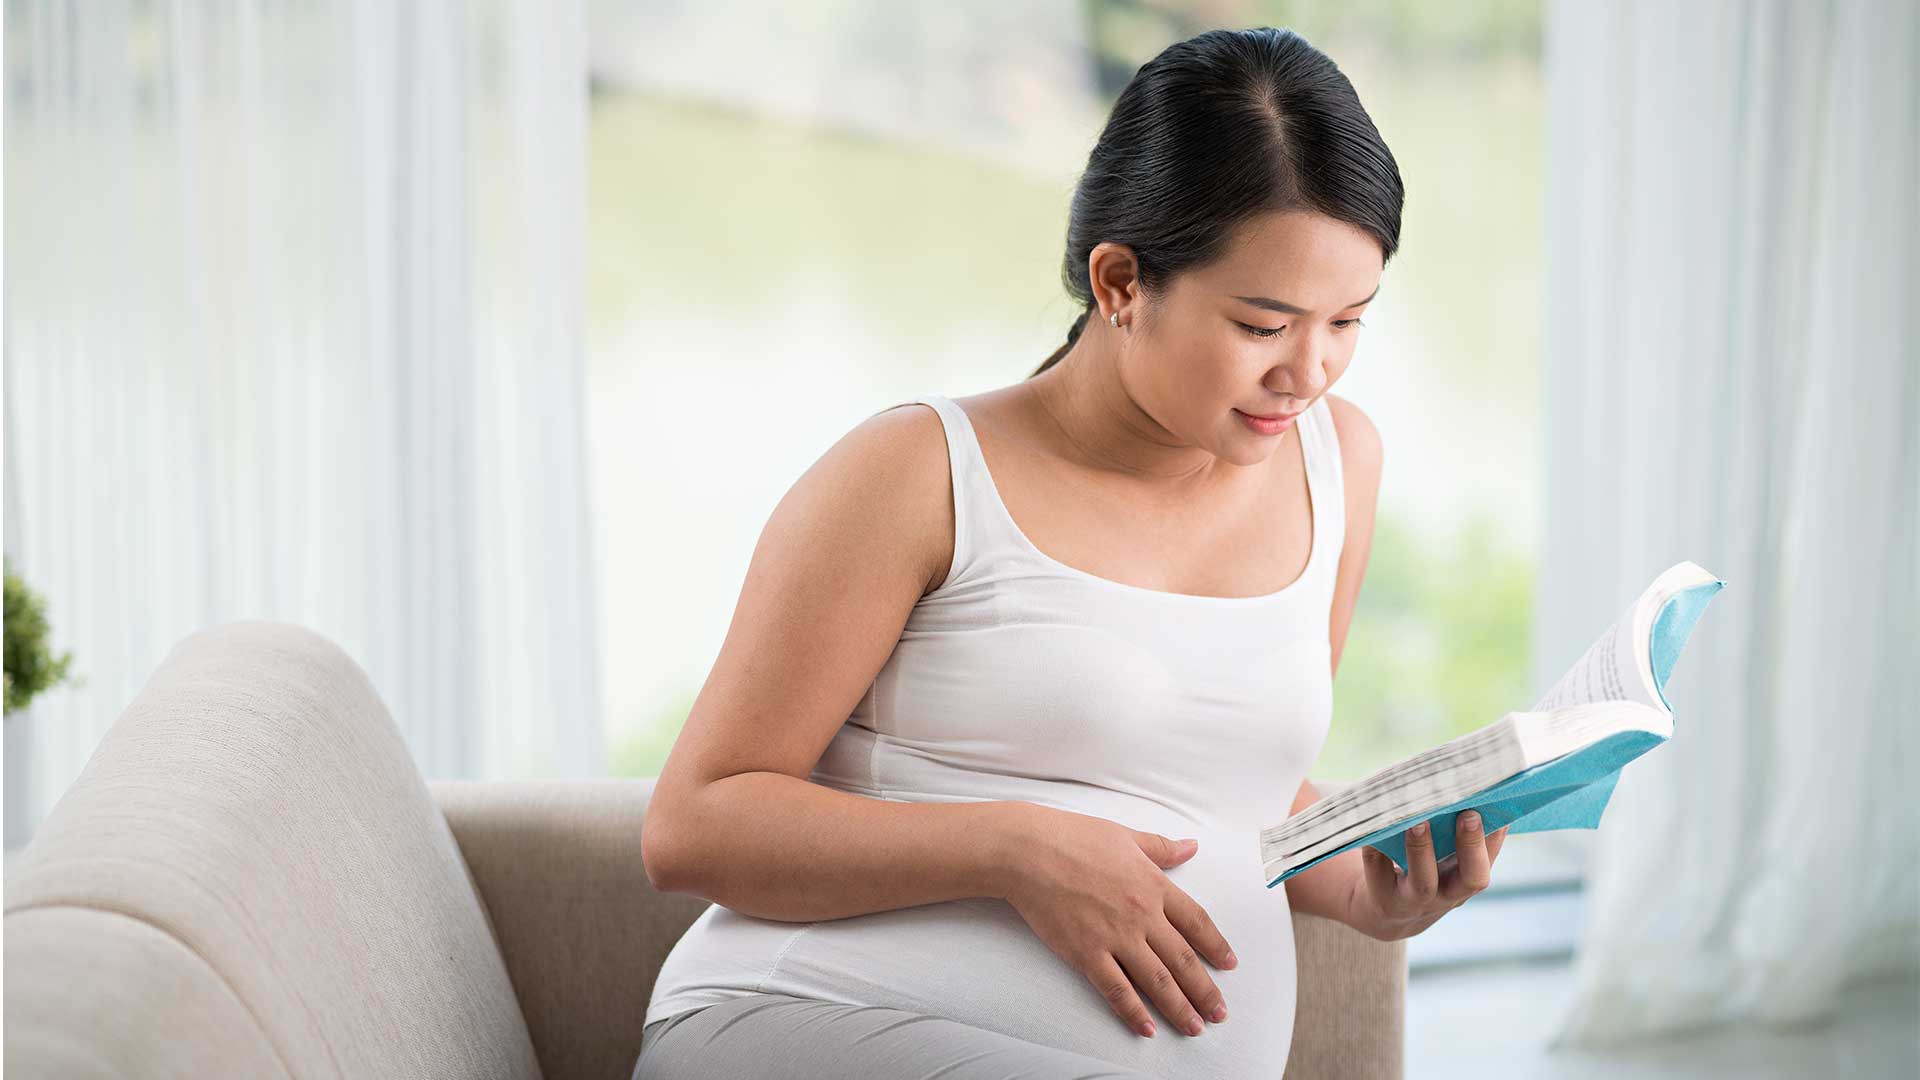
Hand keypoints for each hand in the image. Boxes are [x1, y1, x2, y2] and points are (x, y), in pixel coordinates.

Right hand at [996, 804, 1236, 1039]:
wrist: (1028, 852)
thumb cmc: (1073, 837)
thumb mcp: (1125, 836)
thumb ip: (1161, 848)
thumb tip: (1191, 846)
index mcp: (1153, 885)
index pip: (1197, 922)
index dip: (1216, 946)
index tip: (1229, 964)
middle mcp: (1141, 915)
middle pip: (1183, 960)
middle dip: (1205, 990)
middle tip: (1220, 1012)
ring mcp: (1115, 937)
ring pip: (1157, 982)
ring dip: (1180, 1008)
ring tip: (1195, 1027)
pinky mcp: (1087, 954)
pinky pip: (1117, 990)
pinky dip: (1134, 1013)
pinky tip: (1148, 1028)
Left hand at [1343, 810, 1506, 941]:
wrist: (1383, 911)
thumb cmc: (1420, 868)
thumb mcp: (1443, 860)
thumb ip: (1456, 833)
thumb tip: (1468, 786)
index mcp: (1465, 880)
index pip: (1490, 860)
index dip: (1494, 838)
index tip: (1495, 804)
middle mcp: (1446, 895)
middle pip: (1471, 879)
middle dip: (1471, 845)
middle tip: (1468, 814)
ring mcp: (1413, 900)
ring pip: (1424, 881)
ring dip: (1422, 848)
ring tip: (1418, 821)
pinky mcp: (1381, 896)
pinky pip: (1379, 869)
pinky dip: (1377, 845)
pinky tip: (1375, 821)